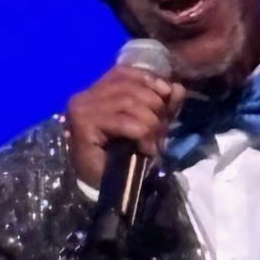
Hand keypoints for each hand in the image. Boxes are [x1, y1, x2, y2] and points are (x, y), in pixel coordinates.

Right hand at [66, 65, 186, 188]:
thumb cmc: (124, 155)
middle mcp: (85, 95)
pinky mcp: (83, 125)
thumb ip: (162, 105)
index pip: (125, 72)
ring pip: (129, 104)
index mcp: (97, 89)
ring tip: (154, 142)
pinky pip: (124, 122)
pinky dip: (141, 135)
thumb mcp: (149, 124)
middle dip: (153, 107)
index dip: (149, 79)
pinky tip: (146, 149)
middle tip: (162, 130)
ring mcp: (82, 108)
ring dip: (149, 124)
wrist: (104, 187)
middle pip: (130, 88)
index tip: (167, 95)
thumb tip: (177, 87)